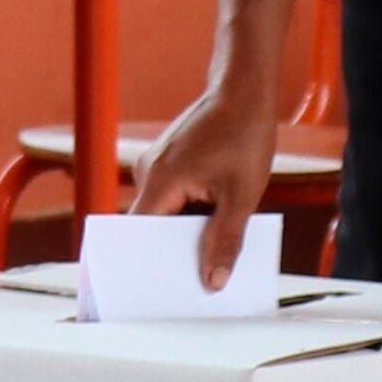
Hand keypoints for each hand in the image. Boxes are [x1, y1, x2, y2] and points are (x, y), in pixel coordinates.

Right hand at [130, 82, 278, 291]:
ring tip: (207, 253)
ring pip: (164, 212)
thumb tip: (213, 281)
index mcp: (159, 181)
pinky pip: (173, 196)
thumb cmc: (244, 134)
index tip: (142, 292)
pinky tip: (212, 222)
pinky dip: (189, 212)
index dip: (139, 265)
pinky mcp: (171, 160)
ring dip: (183, 230)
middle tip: (187, 283)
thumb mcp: (242, 196)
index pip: (136, 235)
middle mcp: (149, 171)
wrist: (246, 89)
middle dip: (169, 253)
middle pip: (150, 226)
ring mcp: (158, 164)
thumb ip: (225, 241)